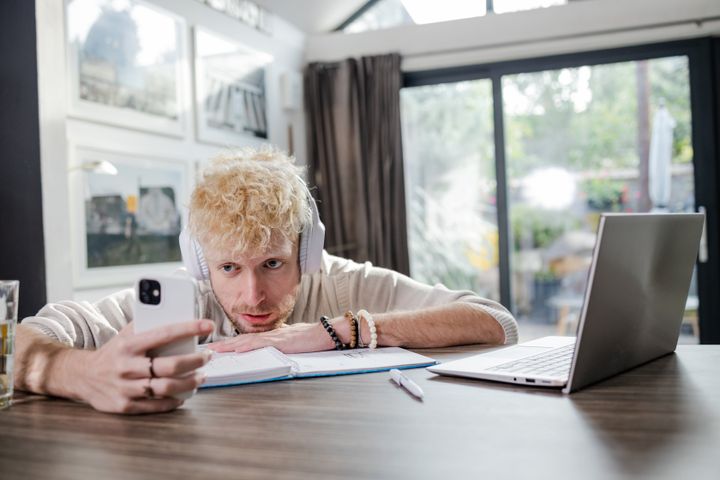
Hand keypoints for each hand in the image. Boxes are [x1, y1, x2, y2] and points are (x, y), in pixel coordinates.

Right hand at [72, 319, 213, 413]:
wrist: (81, 376)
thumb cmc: (113, 352)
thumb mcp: (125, 334)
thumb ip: (148, 325)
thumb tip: (177, 312)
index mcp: (128, 345)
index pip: (164, 334)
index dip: (189, 329)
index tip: (208, 326)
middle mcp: (127, 367)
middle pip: (170, 366)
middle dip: (195, 361)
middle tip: (207, 356)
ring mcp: (125, 388)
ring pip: (166, 388)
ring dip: (190, 382)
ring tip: (201, 376)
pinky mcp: (124, 406)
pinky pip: (156, 405)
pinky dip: (174, 400)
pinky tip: (184, 394)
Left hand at [206, 322, 334, 353]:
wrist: (324, 333)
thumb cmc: (311, 338)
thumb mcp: (291, 341)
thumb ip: (280, 342)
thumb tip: (271, 346)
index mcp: (271, 336)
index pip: (247, 340)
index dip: (231, 343)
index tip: (217, 347)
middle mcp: (269, 335)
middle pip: (242, 339)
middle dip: (223, 344)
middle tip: (207, 348)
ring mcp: (274, 337)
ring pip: (246, 340)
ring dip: (230, 345)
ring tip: (215, 350)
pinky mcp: (280, 341)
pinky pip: (259, 343)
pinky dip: (246, 346)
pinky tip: (236, 349)